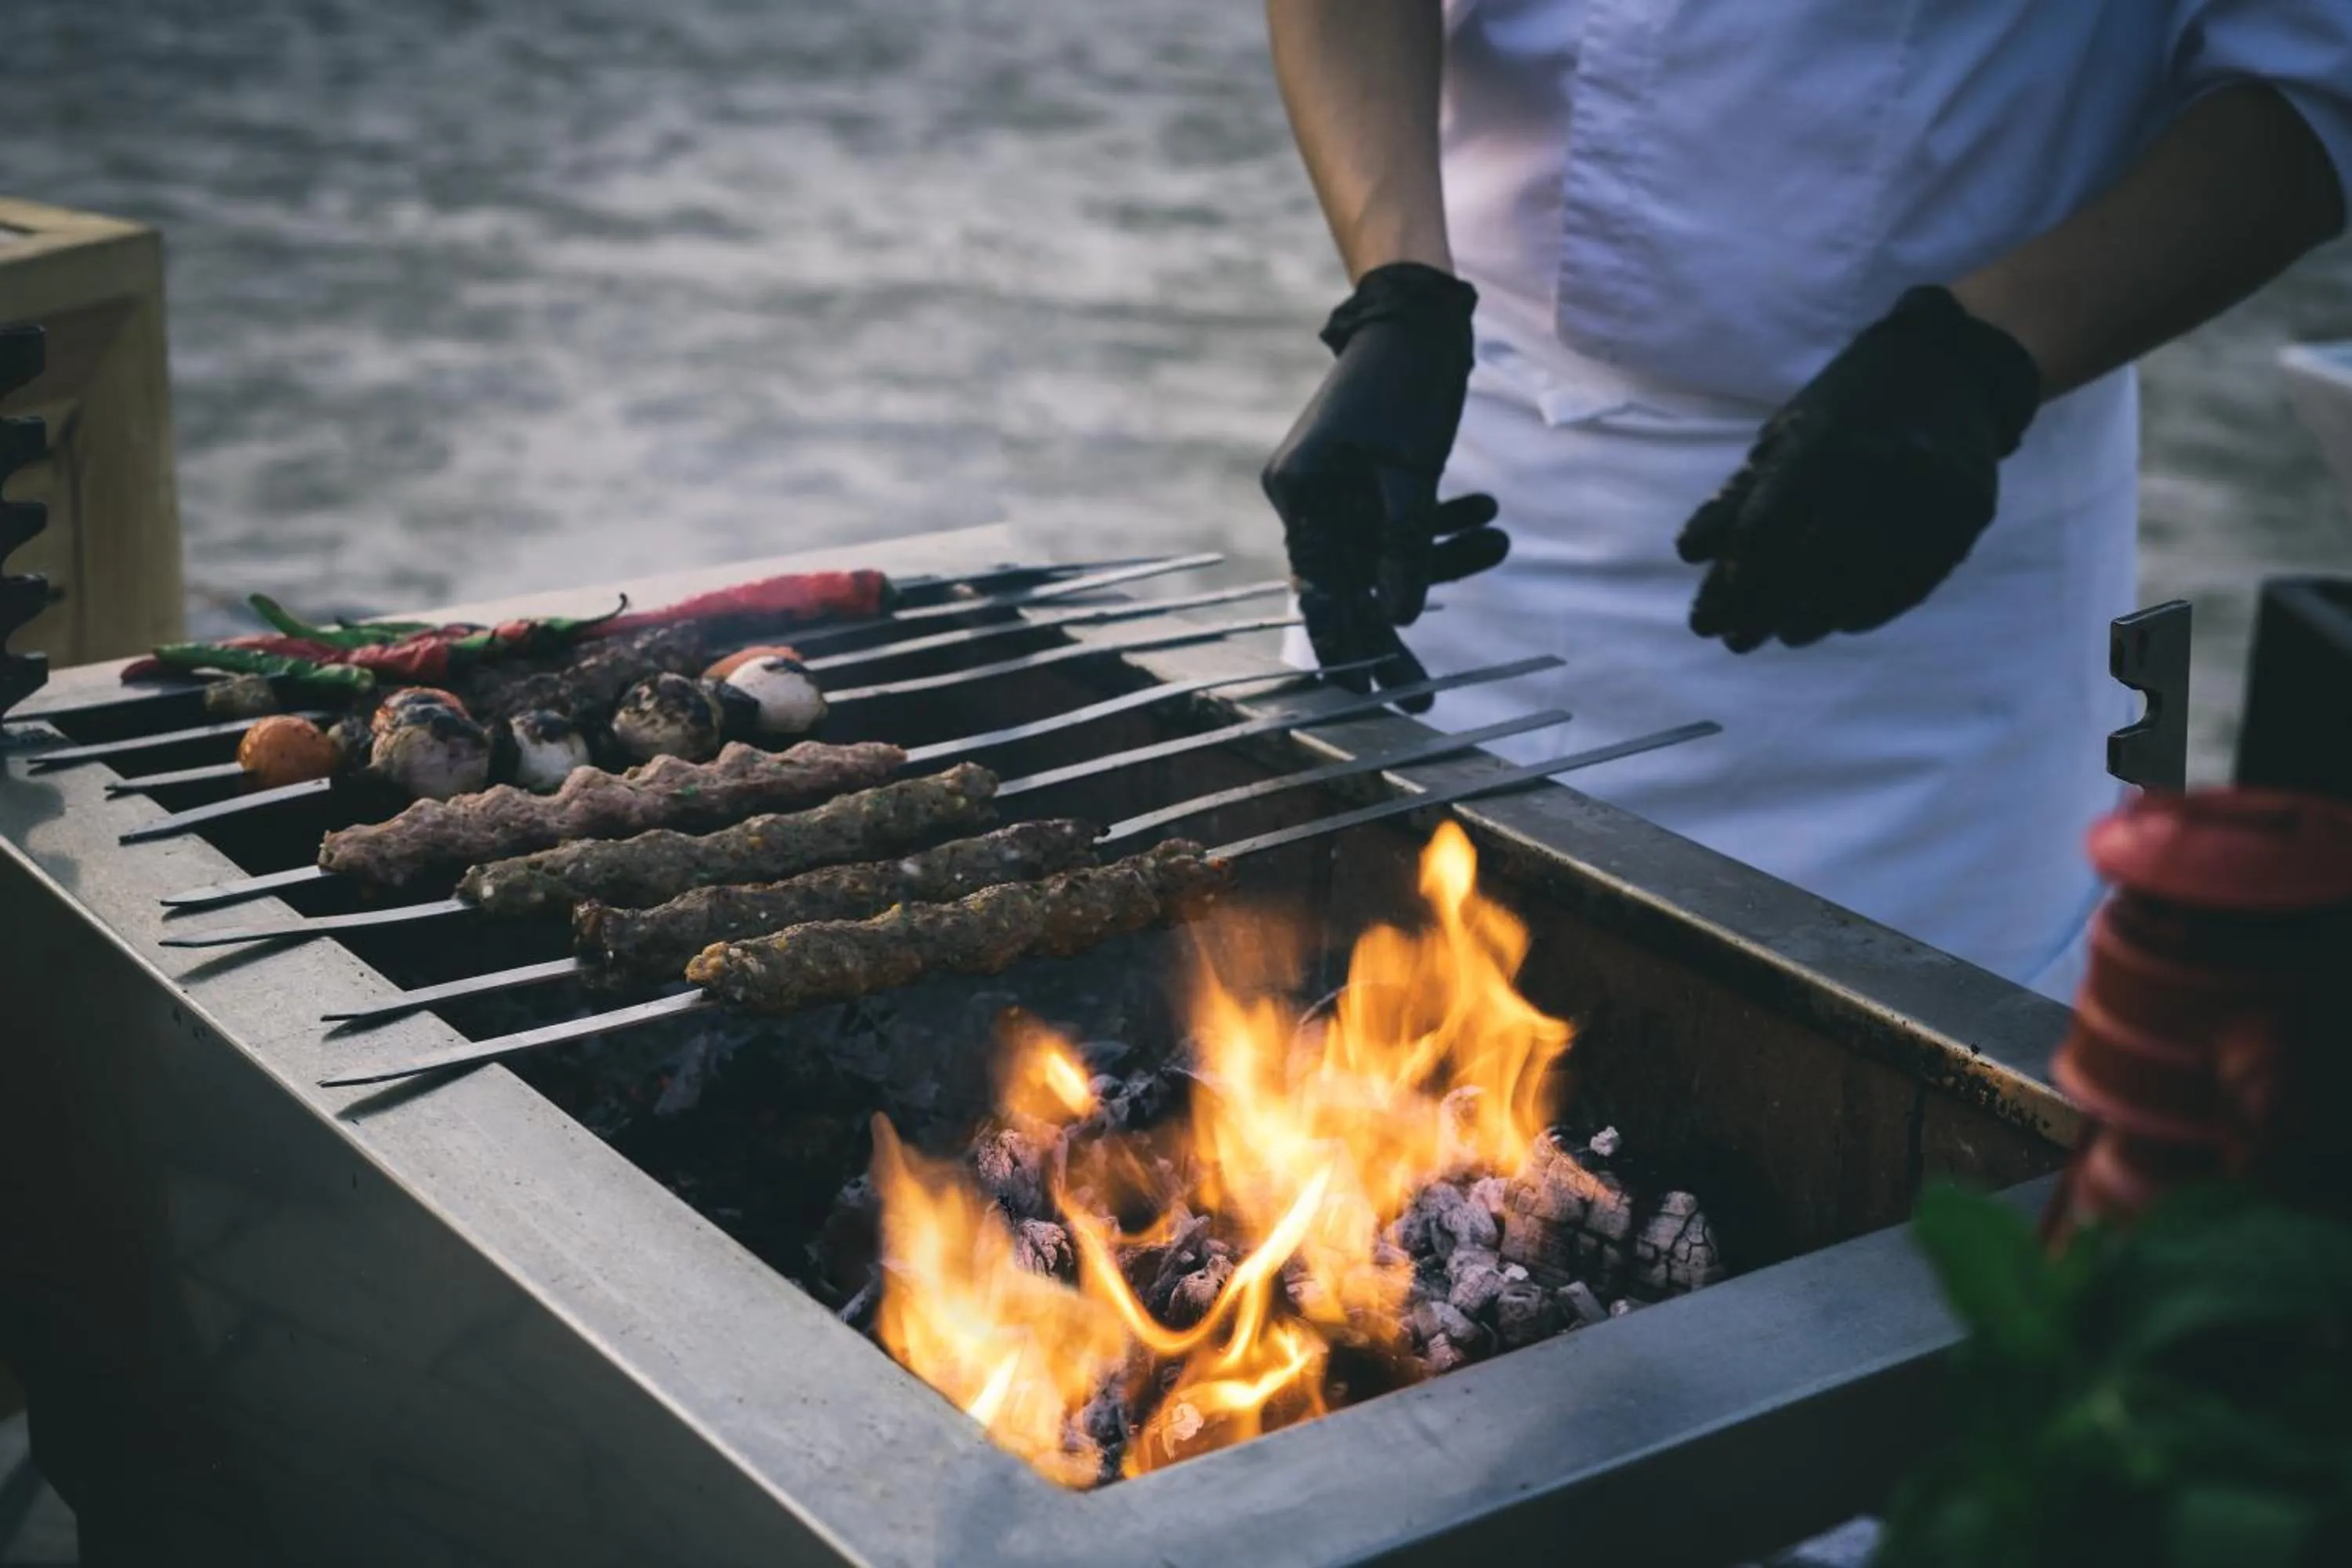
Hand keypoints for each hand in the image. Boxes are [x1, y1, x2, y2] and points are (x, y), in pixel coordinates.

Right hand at [1264, 262, 1508, 709]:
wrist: (1417, 311)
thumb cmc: (1408, 385)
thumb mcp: (1412, 474)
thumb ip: (1406, 549)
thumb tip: (1402, 619)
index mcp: (1300, 494)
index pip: (1324, 593)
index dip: (1357, 650)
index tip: (1389, 697)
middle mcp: (1306, 495)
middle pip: (1352, 582)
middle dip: (1401, 618)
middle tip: (1429, 691)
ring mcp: (1335, 485)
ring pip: (1383, 550)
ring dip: (1442, 553)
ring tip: (1502, 539)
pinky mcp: (1367, 474)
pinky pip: (1398, 520)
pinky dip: (1439, 525)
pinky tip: (1490, 516)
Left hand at [1677, 285, 2041, 652]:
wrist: (1950, 367)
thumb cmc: (1849, 404)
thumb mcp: (1785, 435)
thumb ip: (1739, 494)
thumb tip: (1689, 552)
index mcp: (1821, 447)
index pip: (1766, 531)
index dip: (1734, 580)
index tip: (1711, 613)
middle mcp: (1877, 473)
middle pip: (1810, 566)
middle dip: (1765, 611)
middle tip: (1737, 641)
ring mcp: (1929, 496)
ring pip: (1862, 583)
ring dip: (1817, 619)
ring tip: (1788, 634)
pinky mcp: (1965, 516)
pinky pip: (1914, 581)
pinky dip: (1872, 609)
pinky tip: (1842, 623)